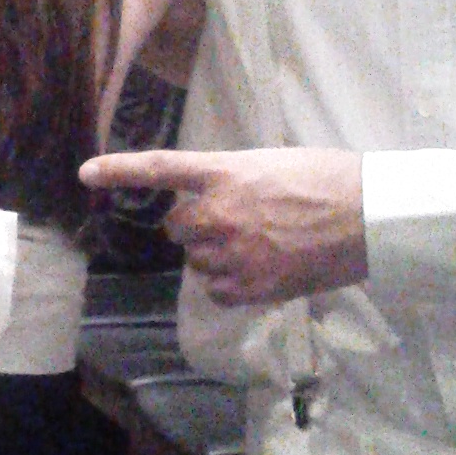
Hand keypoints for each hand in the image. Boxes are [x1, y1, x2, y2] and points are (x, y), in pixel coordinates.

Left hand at [80, 145, 367, 305]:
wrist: (370, 216)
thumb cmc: (332, 180)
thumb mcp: (274, 164)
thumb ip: (235, 181)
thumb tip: (218, 200)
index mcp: (226, 172)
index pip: (160, 168)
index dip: (119, 171)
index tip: (85, 173)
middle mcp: (219, 211)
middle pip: (177, 227)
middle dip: (196, 227)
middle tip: (237, 223)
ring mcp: (231, 251)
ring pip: (197, 261)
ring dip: (216, 256)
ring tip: (260, 246)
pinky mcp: (248, 285)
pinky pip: (216, 290)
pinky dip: (230, 284)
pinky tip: (261, 270)